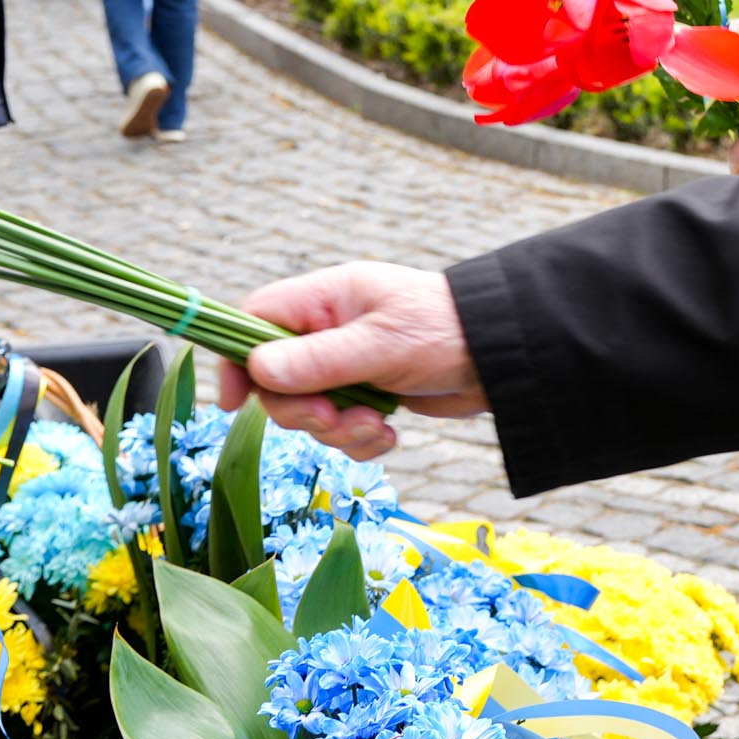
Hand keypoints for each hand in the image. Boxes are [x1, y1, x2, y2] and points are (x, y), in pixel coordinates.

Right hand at [219, 262, 482, 455]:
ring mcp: (349, 364)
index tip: (235, 400)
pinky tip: (388, 433)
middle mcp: (331, 330)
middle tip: (333, 418)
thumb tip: (256, 369)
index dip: (238, 357)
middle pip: (276, 378)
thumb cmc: (445, 331)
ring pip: (309, 410)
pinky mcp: (370, 396)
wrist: (503, 358)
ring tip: (375, 425)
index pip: (255, 319)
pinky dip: (359, 439)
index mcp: (327, 299)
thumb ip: (318, 359)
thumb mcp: (380, 344)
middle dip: (301, 409)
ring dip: (336, 429)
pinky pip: (341, 428)